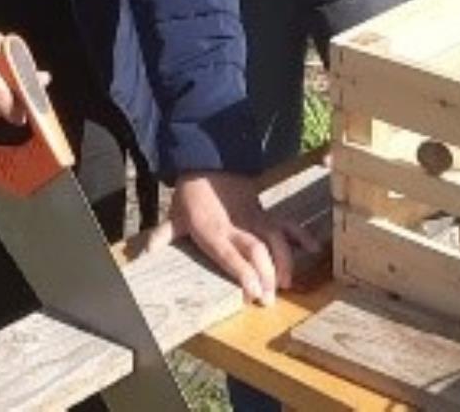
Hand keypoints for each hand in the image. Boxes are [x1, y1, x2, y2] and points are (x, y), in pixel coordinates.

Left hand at [162, 171, 305, 306]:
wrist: (209, 161)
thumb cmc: (191, 195)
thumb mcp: (174, 215)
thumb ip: (163, 236)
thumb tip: (145, 254)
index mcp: (212, 230)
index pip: (229, 254)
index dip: (242, 272)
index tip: (253, 292)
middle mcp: (237, 226)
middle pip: (256, 250)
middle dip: (266, 274)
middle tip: (270, 298)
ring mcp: (254, 218)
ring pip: (275, 238)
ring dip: (284, 260)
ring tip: (286, 283)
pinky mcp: (265, 212)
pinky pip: (286, 223)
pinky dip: (301, 234)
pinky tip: (314, 248)